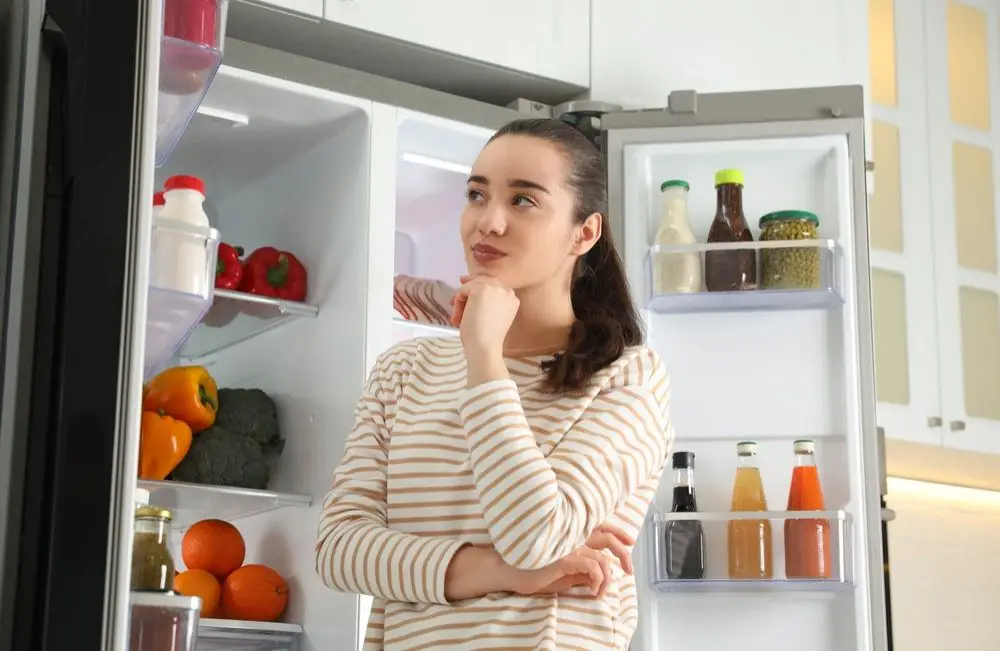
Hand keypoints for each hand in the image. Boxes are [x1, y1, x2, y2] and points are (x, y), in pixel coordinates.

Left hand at [450, 275, 518, 356]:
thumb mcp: (491, 315)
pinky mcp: (481, 289)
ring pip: (472, 285)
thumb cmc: (486, 337)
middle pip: (483, 281)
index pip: (493, 285)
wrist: (485, 347)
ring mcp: (494, 288)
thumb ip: (486, 300)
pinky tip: (459, 317)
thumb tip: (464, 281)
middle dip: (468, 290)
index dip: (478, 288)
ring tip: (458, 317)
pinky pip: (463, 290)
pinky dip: (457, 303)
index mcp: (513, 298)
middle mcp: (506, 290)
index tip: (466, 295)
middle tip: (454, 300)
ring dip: (462, 300)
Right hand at [511, 523, 636, 596]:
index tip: (630, 541)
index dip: (618, 531)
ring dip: (607, 579)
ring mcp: (569, 545)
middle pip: (608, 537)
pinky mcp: (565, 558)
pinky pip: (593, 567)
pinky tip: (593, 589)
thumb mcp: (564, 568)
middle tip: (629, 570)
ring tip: (600, 591)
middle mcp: (572, 535)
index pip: (601, 526)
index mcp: (572, 533)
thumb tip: (599, 572)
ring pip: (603, 559)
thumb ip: (580, 565)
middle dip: (623, 554)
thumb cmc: (534, 568)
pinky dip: (598, 580)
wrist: (511, 570)